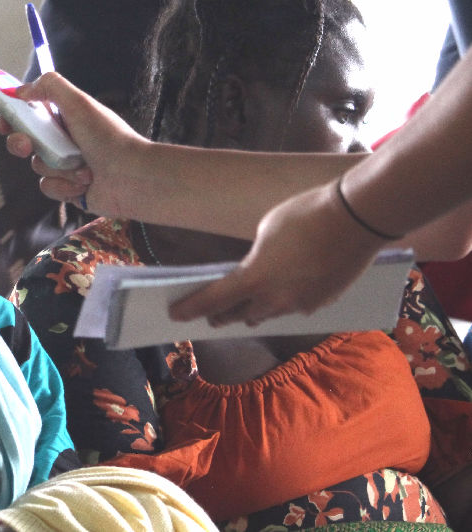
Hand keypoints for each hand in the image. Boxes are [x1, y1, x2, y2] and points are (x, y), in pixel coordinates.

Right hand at [0, 72, 151, 215]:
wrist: (132, 177)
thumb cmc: (109, 138)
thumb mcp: (79, 103)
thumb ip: (49, 87)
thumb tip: (21, 90)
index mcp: (66, 117)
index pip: (31, 114)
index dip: (14, 117)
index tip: (5, 121)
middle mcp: (65, 140)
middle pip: (26, 140)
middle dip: (23, 143)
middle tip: (28, 144)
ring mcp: (66, 166)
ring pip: (37, 166)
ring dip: (56, 166)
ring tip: (81, 166)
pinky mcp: (68, 189)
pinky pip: (48, 187)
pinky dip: (64, 186)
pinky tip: (83, 184)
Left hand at [168, 180, 386, 325]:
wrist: (357, 219)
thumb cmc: (305, 215)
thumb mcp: (266, 230)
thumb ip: (255, 258)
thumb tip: (257, 272)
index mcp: (254, 278)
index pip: (213, 301)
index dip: (191, 309)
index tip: (175, 315)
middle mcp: (276, 299)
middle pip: (240, 315)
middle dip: (223, 315)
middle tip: (211, 316)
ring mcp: (301, 305)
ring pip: (269, 315)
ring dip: (254, 312)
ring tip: (245, 309)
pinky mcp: (323, 303)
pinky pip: (294, 309)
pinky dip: (283, 304)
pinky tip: (283, 296)